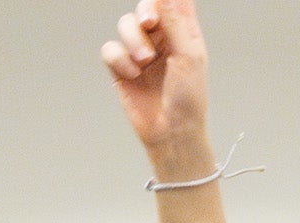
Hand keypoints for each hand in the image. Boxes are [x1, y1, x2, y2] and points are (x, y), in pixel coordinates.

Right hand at [101, 0, 210, 161]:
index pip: (173, 5)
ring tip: (145, 61)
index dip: (165, 0)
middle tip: (149, 22)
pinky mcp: (121, 67)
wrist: (171, 132)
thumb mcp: (188, 57)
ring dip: (134, 40)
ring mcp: (139, 52)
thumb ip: (176, 23)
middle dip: (145, 11)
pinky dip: (120, 60)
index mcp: (183, 35)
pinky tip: (133, 75)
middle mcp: (161, 40)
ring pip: (126, 25)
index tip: (161, 0)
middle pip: (146, 8)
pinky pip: (111, 49)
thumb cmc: (188, 99)